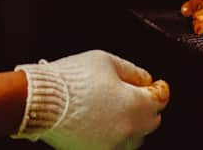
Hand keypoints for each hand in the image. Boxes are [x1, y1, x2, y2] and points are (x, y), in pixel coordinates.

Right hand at [13, 50, 169, 149]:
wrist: (42, 100)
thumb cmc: (73, 79)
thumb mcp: (107, 61)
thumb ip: (133, 71)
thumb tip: (146, 80)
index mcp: (135, 106)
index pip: (160, 101)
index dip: (158, 89)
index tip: (156, 85)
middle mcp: (128, 131)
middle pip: (150, 121)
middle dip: (146, 106)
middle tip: (134, 93)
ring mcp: (112, 147)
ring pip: (134, 137)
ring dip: (131, 123)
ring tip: (115, 107)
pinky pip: (115, 146)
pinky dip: (114, 135)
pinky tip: (102, 120)